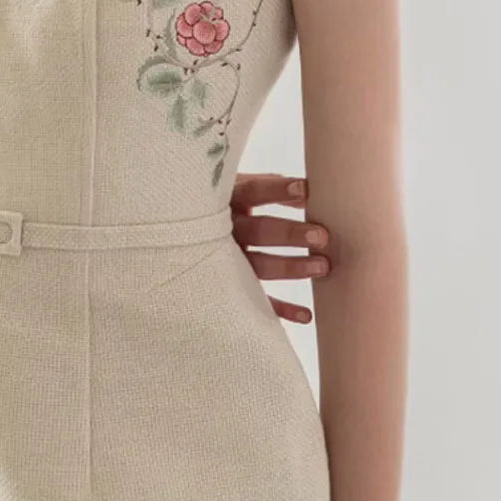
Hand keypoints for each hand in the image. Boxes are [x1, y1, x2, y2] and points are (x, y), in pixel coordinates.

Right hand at [230, 172, 330, 323]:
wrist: (178, 231)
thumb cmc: (216, 204)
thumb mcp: (233, 187)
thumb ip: (265, 185)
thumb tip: (306, 191)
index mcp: (225, 200)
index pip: (253, 191)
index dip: (277, 190)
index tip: (306, 189)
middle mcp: (223, 231)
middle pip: (259, 231)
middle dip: (291, 234)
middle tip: (322, 236)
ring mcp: (224, 260)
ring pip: (259, 266)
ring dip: (292, 267)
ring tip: (322, 266)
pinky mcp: (227, 286)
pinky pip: (254, 300)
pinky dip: (280, 310)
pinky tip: (306, 315)